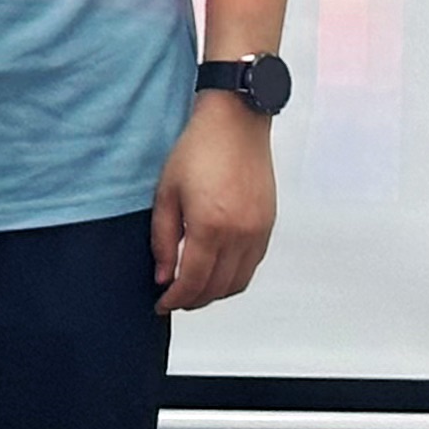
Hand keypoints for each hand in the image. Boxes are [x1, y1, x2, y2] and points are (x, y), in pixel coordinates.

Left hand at [151, 94, 277, 313]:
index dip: (175, 299)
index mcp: (211, 226)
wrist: (236, 124)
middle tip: (173, 299)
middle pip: (218, 288)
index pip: (194, 281)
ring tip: (192, 288)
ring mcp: (258, 232)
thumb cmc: (197, 150)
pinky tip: (216, 270)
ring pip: (238, 282)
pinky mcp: (268, 226)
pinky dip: (233, 277)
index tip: (160, 304)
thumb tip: (163, 277)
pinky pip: (252, 265)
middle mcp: (240, 235)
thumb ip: (164, 239)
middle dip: (193, 300)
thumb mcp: (166, 192)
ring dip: (215, 293)